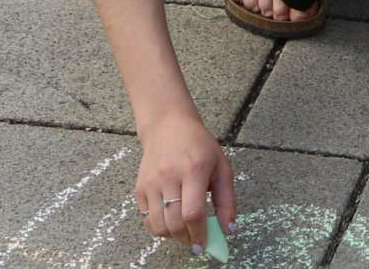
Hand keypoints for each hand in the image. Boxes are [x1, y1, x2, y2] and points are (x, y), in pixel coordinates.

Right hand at [136, 113, 236, 250]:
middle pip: (174, 223)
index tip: (205, 245)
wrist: (167, 124)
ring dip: (172, 236)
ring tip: (183, 230)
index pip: (193, 213)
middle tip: (195, 240)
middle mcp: (169, 177)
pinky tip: (170, 218)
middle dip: (187, 239)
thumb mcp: (221, 167)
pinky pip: (146, 218)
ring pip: (157, 225)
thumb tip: (229, 229)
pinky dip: (158, 225)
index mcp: (194, 170)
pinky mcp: (139, 187)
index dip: (199, 234)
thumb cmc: (199, 145)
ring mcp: (151, 182)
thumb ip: (227, 200)